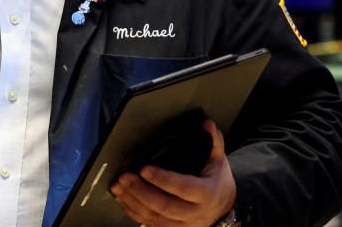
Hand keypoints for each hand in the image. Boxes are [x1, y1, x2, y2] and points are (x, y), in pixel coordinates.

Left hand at [110, 120, 235, 226]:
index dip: (163, 179)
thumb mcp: (218, 161)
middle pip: (164, 206)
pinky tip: (122, 199)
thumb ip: (213, 142)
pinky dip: (133, 211)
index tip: (144, 169)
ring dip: (132, 201)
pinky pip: (150, 223)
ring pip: (154, 217)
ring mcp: (182, 224)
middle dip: (141, 191)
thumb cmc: (216, 182)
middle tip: (125, 177)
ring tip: (118, 186)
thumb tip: (207, 124)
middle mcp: (194, 213)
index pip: (183, 188)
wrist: (222, 208)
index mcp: (206, 194)